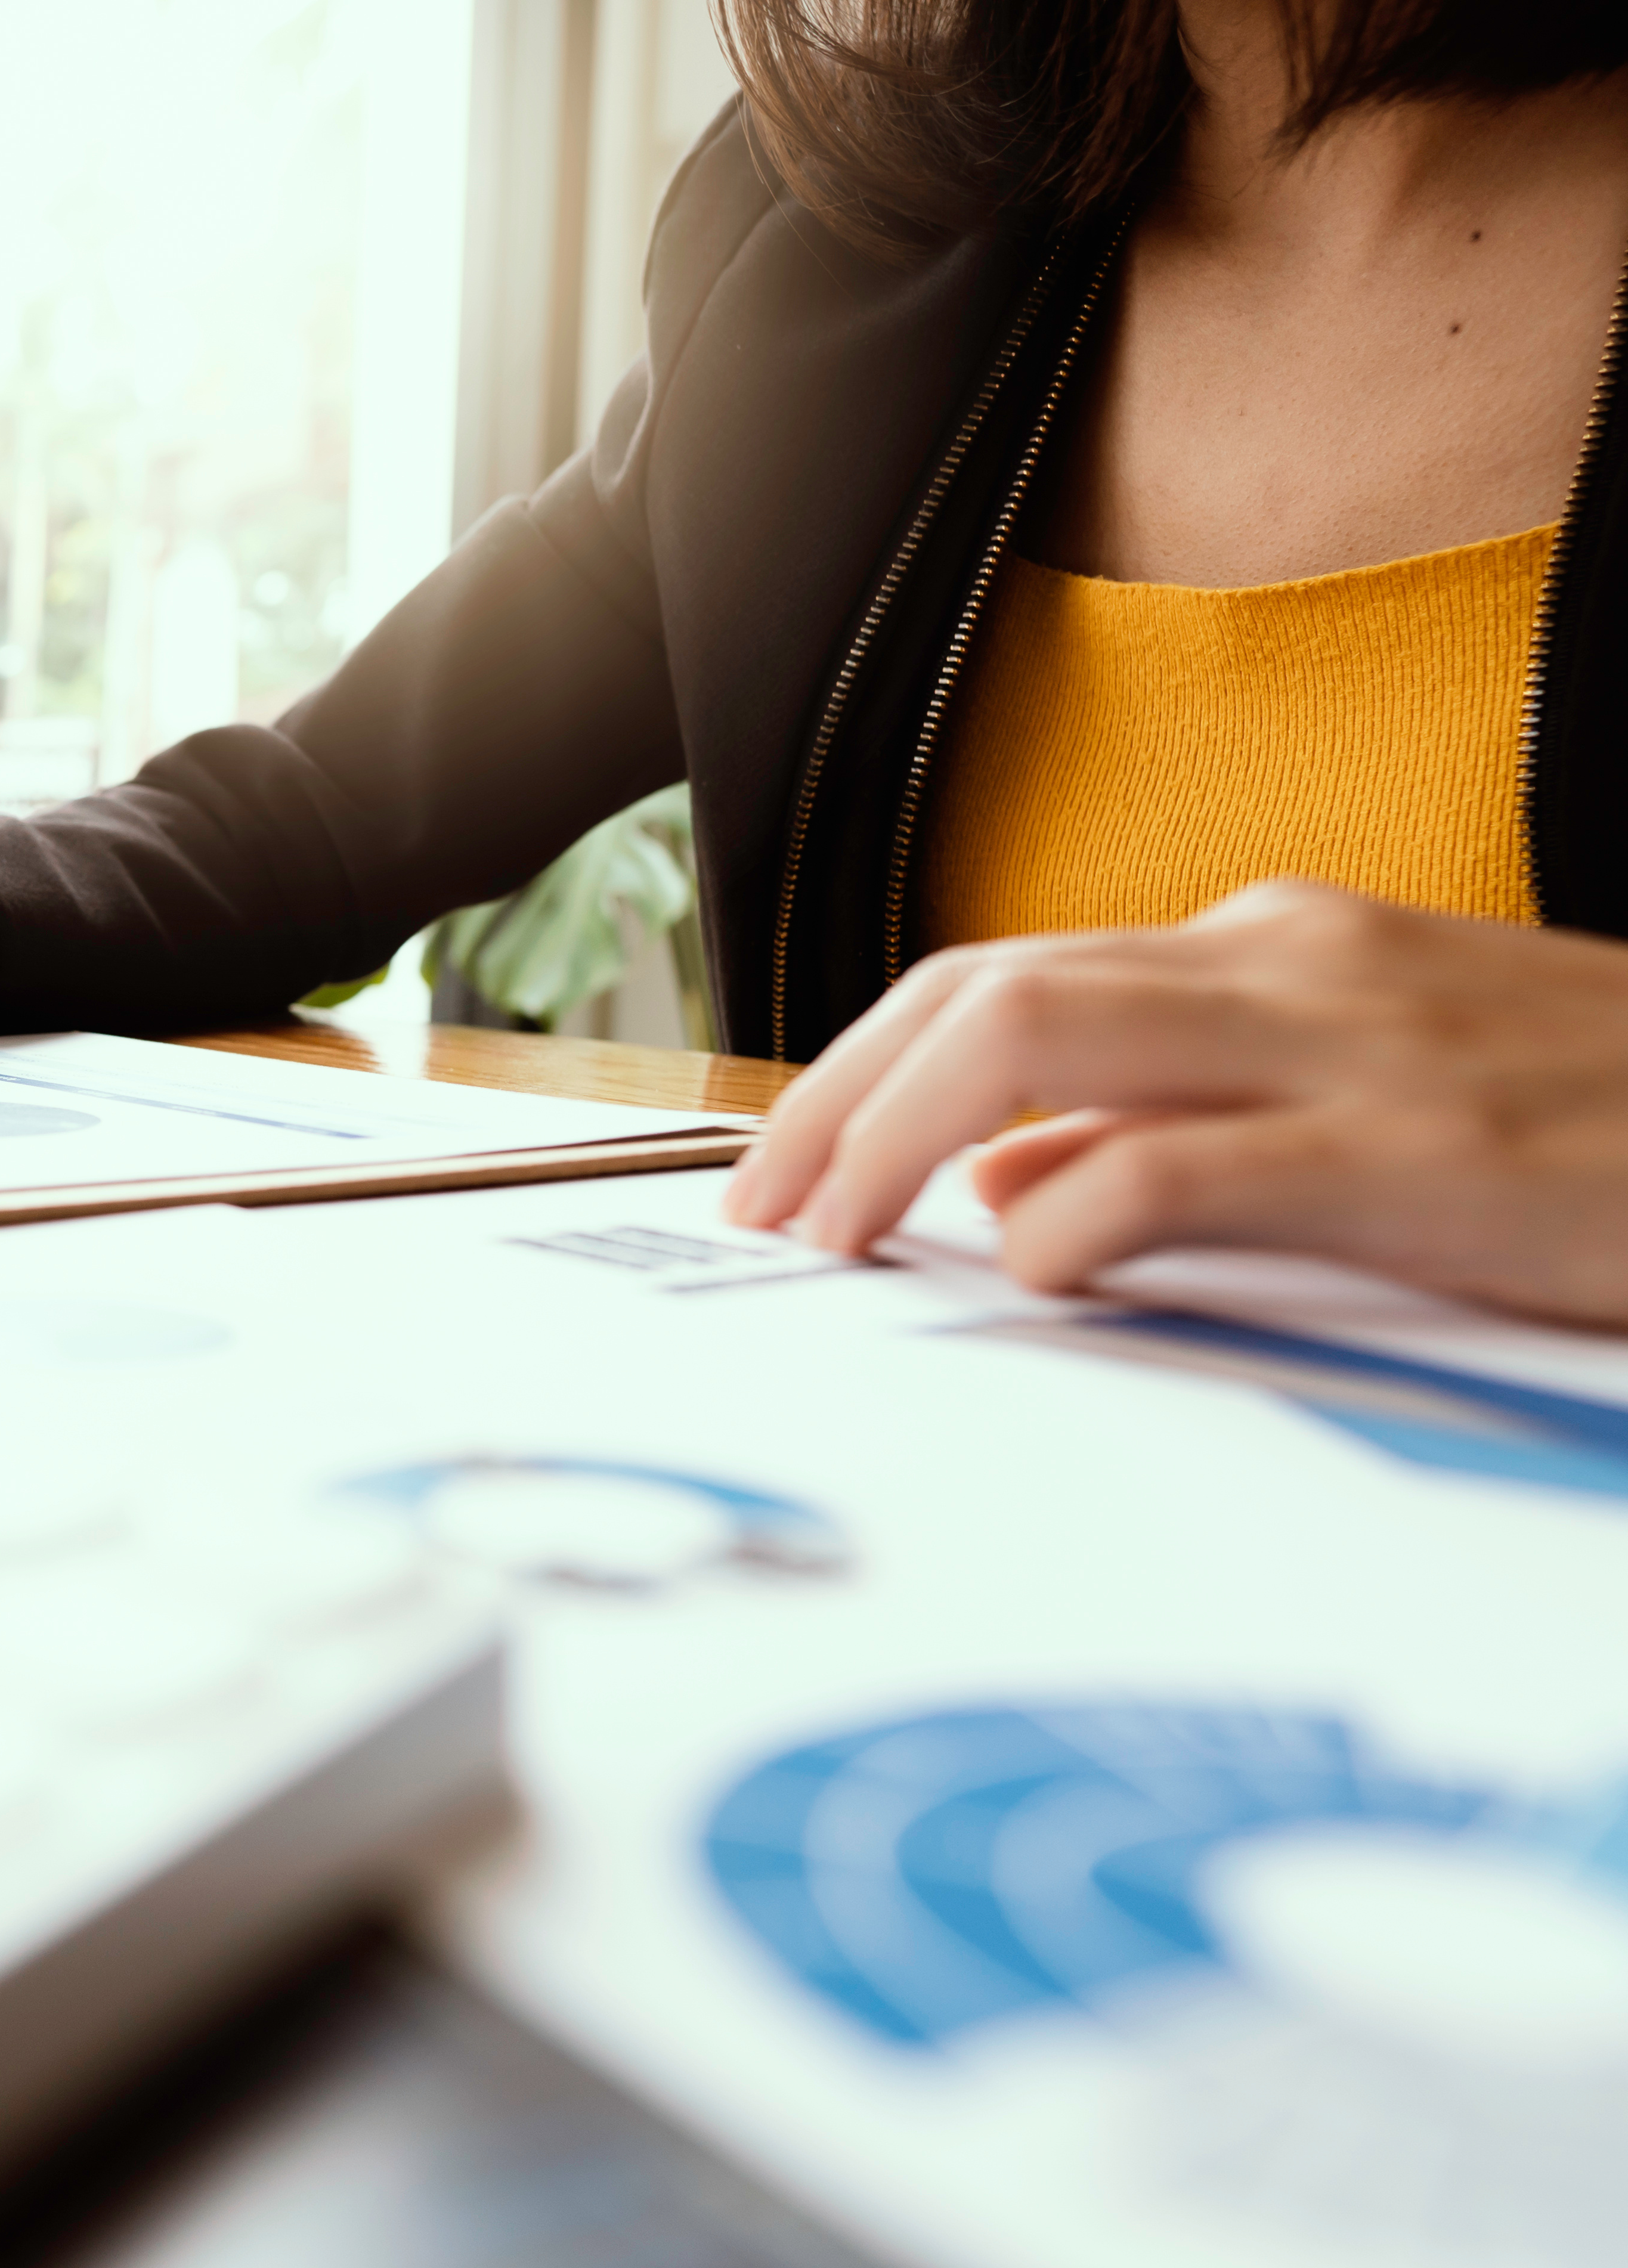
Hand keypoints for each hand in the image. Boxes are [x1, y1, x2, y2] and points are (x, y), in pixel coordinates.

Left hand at [719, 880, 1627, 1322]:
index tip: (786, 1170)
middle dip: (839, 1099)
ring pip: (1041, 1032)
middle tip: (765, 1214)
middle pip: (983, 992)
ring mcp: (1349, 1044)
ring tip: (831, 1238)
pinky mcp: (1414, 1150)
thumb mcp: (1359, 1107)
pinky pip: (1177, 1160)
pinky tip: (1023, 1274)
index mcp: (1273, 951)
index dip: (861, 1072)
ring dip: (900, 1135)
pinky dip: (1068, 1215)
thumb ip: (1175, 1130)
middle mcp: (1287, 963)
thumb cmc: (1588, 1132)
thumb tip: (1001, 1192)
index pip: (1001, 979)